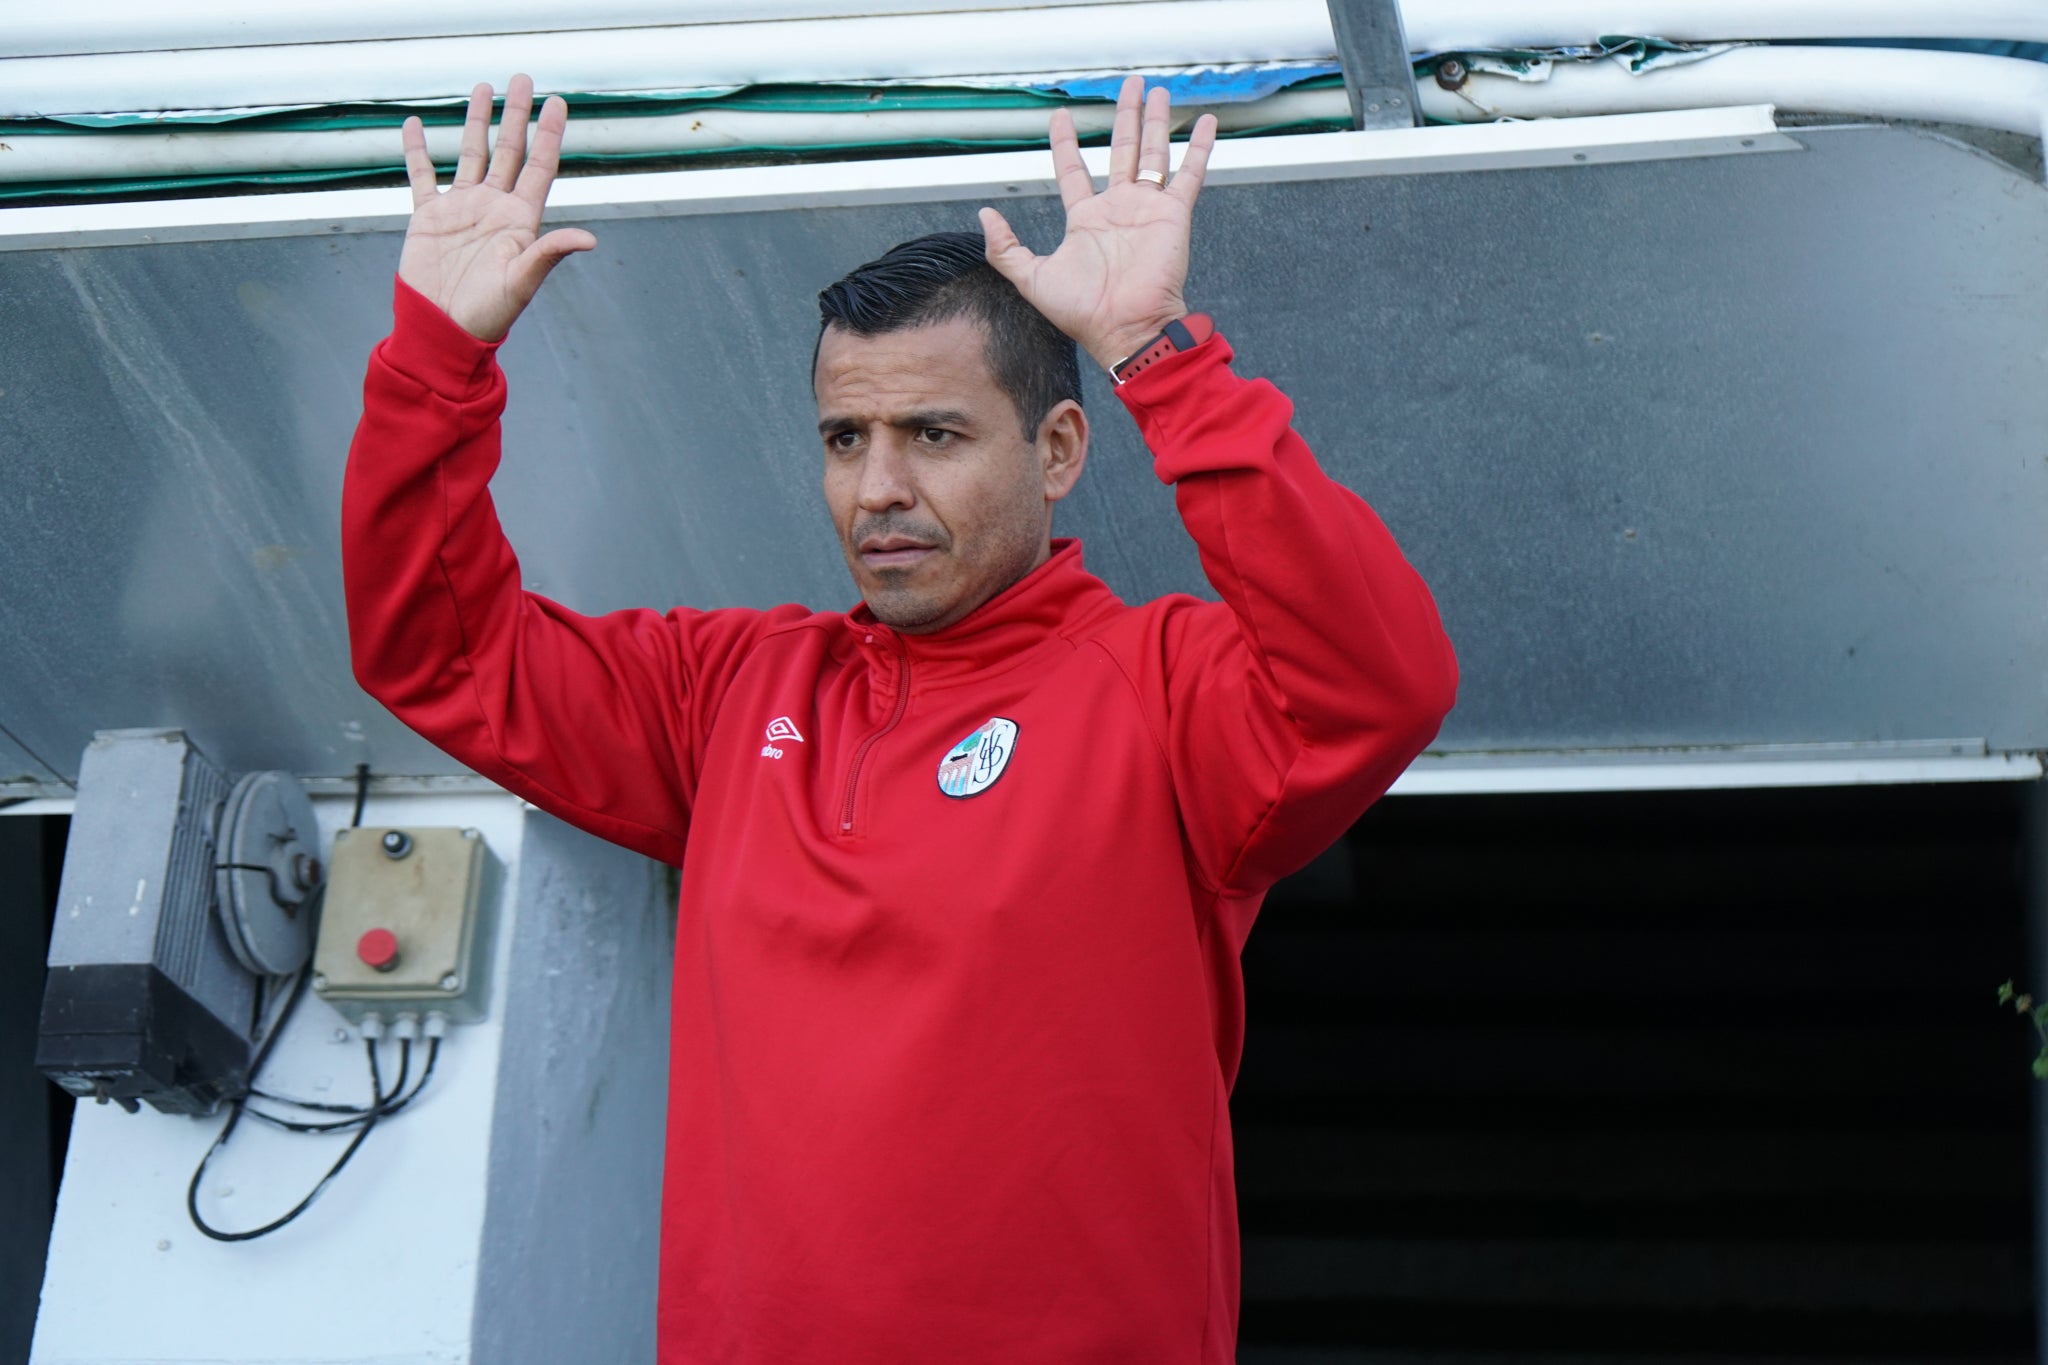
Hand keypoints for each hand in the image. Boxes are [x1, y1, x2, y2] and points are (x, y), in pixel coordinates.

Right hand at [398, 75, 594, 341]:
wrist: (443, 331)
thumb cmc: (487, 315)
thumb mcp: (522, 283)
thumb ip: (548, 255)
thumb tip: (589, 239)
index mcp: (519, 220)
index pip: (539, 166)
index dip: (549, 134)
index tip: (558, 102)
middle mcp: (494, 208)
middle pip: (508, 150)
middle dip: (516, 115)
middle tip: (523, 78)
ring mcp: (462, 210)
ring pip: (470, 154)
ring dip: (475, 121)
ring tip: (482, 88)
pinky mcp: (429, 219)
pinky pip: (422, 176)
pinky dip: (417, 151)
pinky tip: (416, 125)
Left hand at [979, 75, 1217, 371]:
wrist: (1127, 330)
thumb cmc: (1083, 313)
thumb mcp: (1031, 279)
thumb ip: (1006, 248)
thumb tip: (985, 217)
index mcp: (1086, 220)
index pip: (1074, 171)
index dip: (1065, 143)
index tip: (1061, 117)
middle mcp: (1117, 209)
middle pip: (1120, 150)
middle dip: (1123, 116)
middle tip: (1127, 87)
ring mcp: (1147, 209)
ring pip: (1152, 153)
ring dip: (1154, 121)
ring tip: (1155, 91)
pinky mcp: (1173, 215)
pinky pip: (1189, 174)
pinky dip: (1199, 148)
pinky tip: (1204, 123)